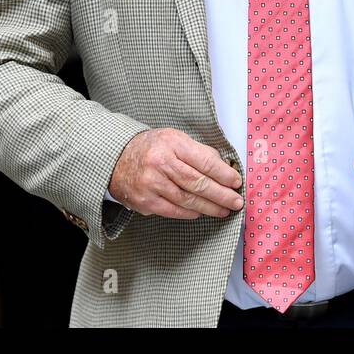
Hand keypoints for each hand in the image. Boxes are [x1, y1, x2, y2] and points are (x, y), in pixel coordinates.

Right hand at [109, 128, 244, 219]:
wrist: (117, 159)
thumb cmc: (152, 148)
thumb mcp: (175, 139)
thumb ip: (198, 152)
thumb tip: (224, 169)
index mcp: (172, 143)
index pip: (204, 161)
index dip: (223, 174)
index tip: (236, 182)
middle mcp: (160, 162)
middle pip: (198, 183)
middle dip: (221, 195)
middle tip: (236, 201)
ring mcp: (151, 183)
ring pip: (188, 200)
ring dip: (209, 207)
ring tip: (224, 210)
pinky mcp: (145, 200)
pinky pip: (174, 210)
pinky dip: (190, 213)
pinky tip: (201, 212)